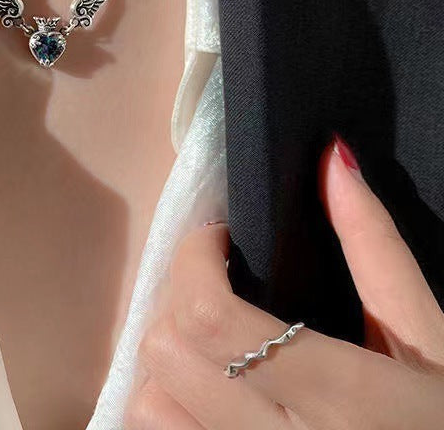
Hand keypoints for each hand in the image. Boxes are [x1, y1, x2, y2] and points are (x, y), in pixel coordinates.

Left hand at [126, 135, 443, 428]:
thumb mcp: (433, 338)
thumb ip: (376, 249)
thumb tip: (331, 160)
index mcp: (340, 399)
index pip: (210, 317)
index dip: (193, 258)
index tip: (218, 238)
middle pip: (165, 354)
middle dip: (178, 301)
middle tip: (219, 287)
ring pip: (150, 407)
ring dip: (169, 362)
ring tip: (213, 344)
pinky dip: (170, 408)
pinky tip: (213, 393)